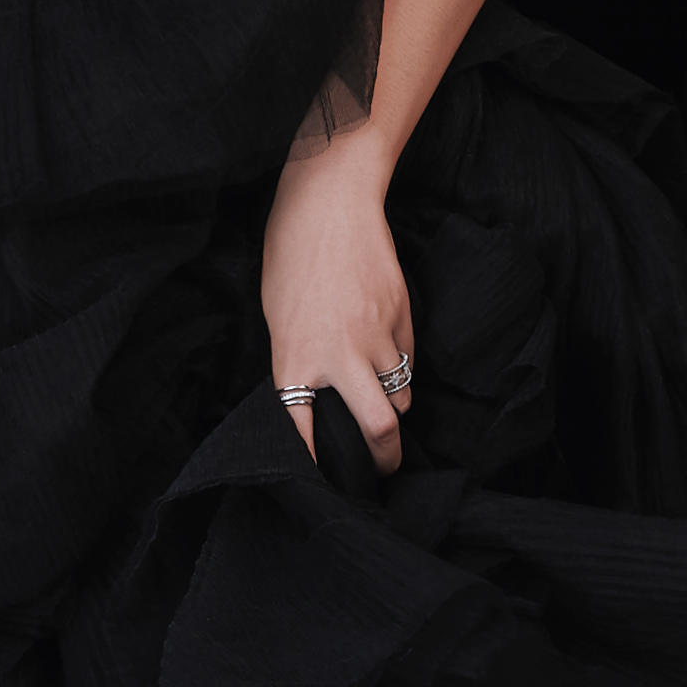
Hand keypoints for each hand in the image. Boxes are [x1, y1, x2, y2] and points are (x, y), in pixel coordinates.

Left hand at [261, 136, 413, 474]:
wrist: (329, 204)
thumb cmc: (290, 256)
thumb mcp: (279, 316)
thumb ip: (301, 361)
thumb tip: (320, 397)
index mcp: (294, 359)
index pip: (302, 431)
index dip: (313, 465)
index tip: (320, 482)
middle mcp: (338, 356)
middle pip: (377, 429)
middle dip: (384, 458)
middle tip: (381, 467)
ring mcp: (375, 336)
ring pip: (399, 396)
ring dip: (393, 406)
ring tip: (383, 406)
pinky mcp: (401, 316)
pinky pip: (407, 360)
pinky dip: (400, 368)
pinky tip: (387, 357)